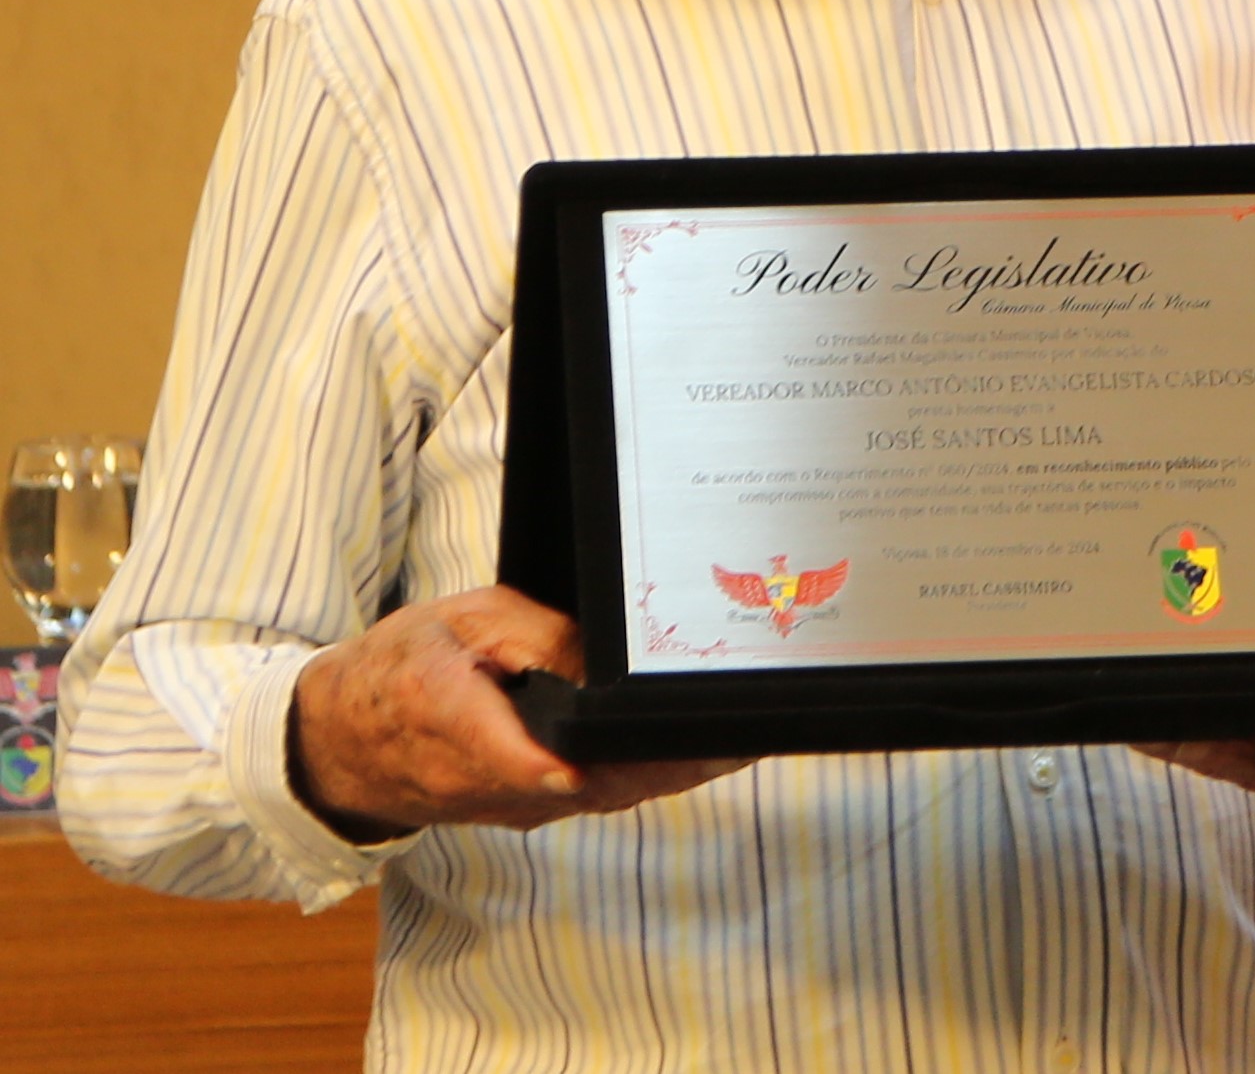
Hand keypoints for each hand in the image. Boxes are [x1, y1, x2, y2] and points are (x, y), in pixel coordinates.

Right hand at [288, 586, 745, 839]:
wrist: (341, 740)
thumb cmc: (400, 666)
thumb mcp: (460, 620)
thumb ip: (528, 636)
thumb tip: (598, 660)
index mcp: (450, 716)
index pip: (513, 752)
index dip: (567, 760)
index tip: (611, 759)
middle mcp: (483, 778)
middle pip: (585, 782)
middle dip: (664, 765)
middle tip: (737, 737)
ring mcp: (507, 804)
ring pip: (600, 795)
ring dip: (669, 774)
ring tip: (739, 739)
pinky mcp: (527, 809)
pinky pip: (595, 796)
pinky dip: (647, 777)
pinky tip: (697, 752)